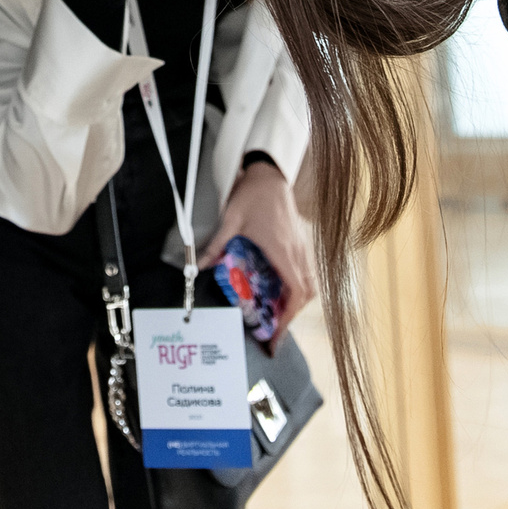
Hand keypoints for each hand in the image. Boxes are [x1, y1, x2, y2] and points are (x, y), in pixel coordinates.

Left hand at [198, 157, 314, 331]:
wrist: (269, 174)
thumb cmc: (252, 195)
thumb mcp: (231, 219)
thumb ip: (216, 245)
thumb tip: (198, 266)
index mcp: (283, 250)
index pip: (296, 292)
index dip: (289, 317)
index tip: (277, 334)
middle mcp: (297, 252)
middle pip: (306, 294)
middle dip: (292, 315)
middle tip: (274, 331)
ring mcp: (302, 247)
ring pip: (309, 284)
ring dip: (296, 302)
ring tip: (278, 315)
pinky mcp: (300, 242)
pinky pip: (306, 272)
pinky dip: (297, 288)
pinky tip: (281, 291)